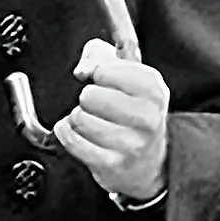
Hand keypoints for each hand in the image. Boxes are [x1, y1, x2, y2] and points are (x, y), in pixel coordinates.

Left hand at [52, 37, 169, 200]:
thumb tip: (82, 70)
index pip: (105, 70)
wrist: (147, 162)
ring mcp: (132, 145)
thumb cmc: (131, 108)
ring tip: (91, 120)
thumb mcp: (125, 73)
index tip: (101, 79)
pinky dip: (66, 132)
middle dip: (87, 97)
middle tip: (98, 104)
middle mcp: (148, 118)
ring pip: (79, 118)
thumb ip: (99, 55)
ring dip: (78, 117)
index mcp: (153, 89)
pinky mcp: (113, 165)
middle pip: (89, 96)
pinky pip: (73, 141)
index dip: (96, 72)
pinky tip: (74, 130)